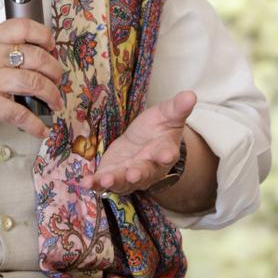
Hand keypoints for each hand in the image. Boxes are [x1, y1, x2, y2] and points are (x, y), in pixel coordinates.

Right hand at [0, 18, 64, 144]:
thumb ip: (2, 52)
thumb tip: (37, 58)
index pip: (23, 27)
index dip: (44, 36)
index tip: (52, 48)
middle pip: (37, 57)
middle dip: (55, 71)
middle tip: (58, 80)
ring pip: (35, 83)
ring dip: (52, 95)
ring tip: (55, 102)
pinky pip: (21, 113)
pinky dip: (36, 123)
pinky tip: (41, 128)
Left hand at [79, 91, 195, 195]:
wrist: (143, 142)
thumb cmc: (157, 128)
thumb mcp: (167, 114)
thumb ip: (177, 107)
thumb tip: (191, 94)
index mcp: (164, 151)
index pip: (166, 154)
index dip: (165, 155)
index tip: (165, 155)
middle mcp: (148, 168)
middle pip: (144, 172)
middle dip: (138, 174)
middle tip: (133, 174)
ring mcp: (129, 175)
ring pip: (124, 181)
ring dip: (115, 181)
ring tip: (106, 181)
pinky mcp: (113, 175)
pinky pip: (104, 182)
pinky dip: (95, 184)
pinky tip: (86, 183)